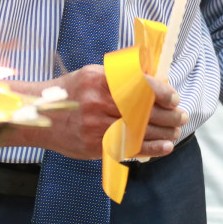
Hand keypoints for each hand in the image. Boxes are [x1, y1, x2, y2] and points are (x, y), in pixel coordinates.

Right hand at [21, 65, 188, 159]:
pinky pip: (129, 147)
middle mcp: (97, 102)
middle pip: (142, 109)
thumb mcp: (91, 74)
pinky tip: (166, 146)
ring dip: (164, 132)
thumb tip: (156, 80)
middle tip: (181, 116)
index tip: (174, 98)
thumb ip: (120, 77)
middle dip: (168, 114)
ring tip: (176, 130)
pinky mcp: (95, 145)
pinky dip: (152, 148)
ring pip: (139, 130)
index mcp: (98, 79)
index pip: (138, 84)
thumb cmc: (71, 93)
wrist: (41, 117)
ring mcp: (95, 125)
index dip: (161, 93)